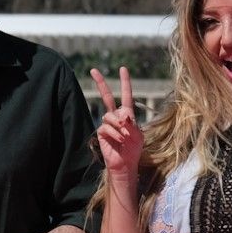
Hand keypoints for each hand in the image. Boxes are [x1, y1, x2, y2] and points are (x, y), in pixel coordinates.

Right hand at [91, 67, 143, 182]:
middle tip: (93, 70)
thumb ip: (131, 124)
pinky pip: (106, 127)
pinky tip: (119, 140)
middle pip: (107, 96)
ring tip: (124, 136)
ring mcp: (108, 123)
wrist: (125, 163)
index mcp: (128, 113)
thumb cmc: (134, 149)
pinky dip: (114, 133)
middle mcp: (116, 116)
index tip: (123, 68)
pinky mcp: (101, 132)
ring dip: (118, 126)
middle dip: (101, 83)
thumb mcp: (138, 135)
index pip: (126, 94)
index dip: (125, 82)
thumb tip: (121, 116)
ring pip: (109, 116)